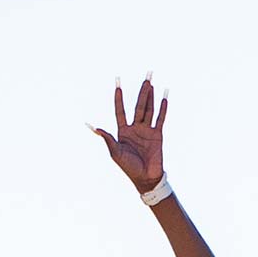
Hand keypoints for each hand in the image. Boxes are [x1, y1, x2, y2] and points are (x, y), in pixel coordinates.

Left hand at [95, 77, 166, 191]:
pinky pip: (160, 120)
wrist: (146, 178)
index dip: (119, 99)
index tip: (117, 85)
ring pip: (149, 110)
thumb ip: (107, 139)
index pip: (120, 111)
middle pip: (138, 106)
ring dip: (150, 97)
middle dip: (141, 92)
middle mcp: (135, 128)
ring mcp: (147, 131)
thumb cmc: (128, 167)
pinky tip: (164, 98)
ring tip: (151, 83)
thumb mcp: (115, 153)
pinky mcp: (157, 135)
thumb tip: (94, 127)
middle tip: (146, 78)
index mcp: (123, 132)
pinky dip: (162, 109)